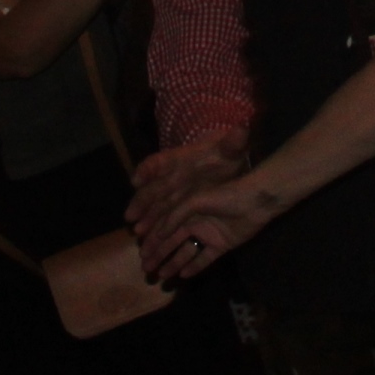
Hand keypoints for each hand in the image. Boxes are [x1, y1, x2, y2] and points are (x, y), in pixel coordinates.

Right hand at [126, 137, 248, 235]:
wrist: (229, 170)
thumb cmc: (225, 156)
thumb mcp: (231, 147)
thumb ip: (234, 141)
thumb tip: (243, 127)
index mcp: (179, 160)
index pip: (158, 162)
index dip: (147, 170)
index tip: (137, 180)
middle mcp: (171, 180)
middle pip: (153, 192)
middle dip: (141, 204)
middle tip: (131, 217)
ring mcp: (175, 199)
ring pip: (158, 212)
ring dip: (148, 225)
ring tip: (139, 237)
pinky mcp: (184, 214)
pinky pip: (169, 225)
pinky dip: (161, 237)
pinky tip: (154, 247)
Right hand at [140, 178, 279, 281]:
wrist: (255, 201)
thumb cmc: (224, 195)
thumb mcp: (195, 200)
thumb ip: (176, 215)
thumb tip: (159, 233)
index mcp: (186, 209)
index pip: (165, 226)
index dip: (153, 238)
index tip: (141, 251)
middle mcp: (195, 222)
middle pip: (173, 242)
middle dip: (159, 254)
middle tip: (146, 268)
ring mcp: (208, 235)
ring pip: (186, 252)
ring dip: (173, 263)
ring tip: (161, 276)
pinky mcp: (222, 245)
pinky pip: (205, 258)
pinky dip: (194, 267)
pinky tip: (183, 275)